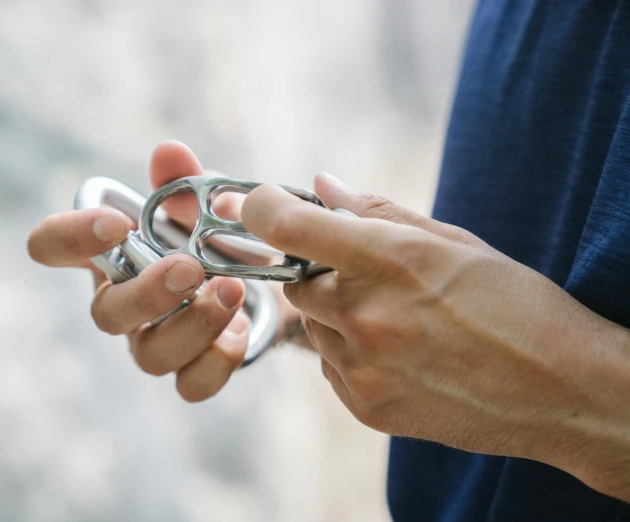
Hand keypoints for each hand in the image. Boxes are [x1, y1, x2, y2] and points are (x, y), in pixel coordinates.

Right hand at [27, 141, 305, 401]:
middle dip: (147, 293)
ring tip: (231, 291)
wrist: (260, 283)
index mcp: (109, 255)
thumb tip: (169, 153)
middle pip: (105, 315)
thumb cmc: (210, 237)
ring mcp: (152, 342)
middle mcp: (121, 303)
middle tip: (190, 268)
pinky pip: (191, 386)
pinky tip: (240, 330)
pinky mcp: (190, 369)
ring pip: (150, 356)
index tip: (116, 223)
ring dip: (193, 325)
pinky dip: (217, 361)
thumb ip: (183, 181)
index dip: (69, 237)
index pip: (52, 246)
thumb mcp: (201, 204)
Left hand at [242, 173, 629, 500]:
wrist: (557, 389)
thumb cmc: (513, 303)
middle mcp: (365, 317)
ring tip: (394, 318)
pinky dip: (347, 351)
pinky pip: (329, 366)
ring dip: (334, 314)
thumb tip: (320, 186)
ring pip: (311, 326)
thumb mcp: (452, 241)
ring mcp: (362, 368)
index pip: (285, 224)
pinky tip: (397, 350)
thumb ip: (376, 210)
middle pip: (292, 280)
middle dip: (313, 270)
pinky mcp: (365, 407)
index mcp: (389, 261)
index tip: (253, 202)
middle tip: (357, 270)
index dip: (259, 207)